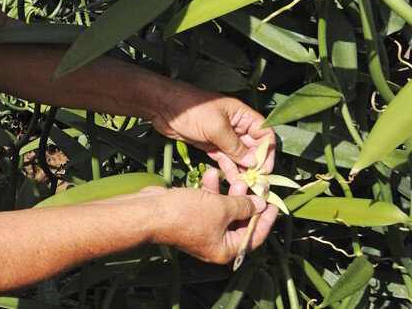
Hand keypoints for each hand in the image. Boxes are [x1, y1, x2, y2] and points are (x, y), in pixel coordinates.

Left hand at [149, 82, 275, 182]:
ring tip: (244, 184)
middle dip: (255, 163)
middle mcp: (234, 125)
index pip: (264, 132)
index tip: (265, 167)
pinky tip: (232, 179)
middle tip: (257, 181)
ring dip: (242, 169)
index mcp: (241, 114)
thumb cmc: (191, 110)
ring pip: (238, 154)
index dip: (267, 150)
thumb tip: (252, 162)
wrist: (162, 107)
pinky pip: (224, 157)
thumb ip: (235, 146)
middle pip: (252, 146)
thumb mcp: (216, 127)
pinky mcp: (209, 144)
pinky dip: (228, 168)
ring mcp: (222, 135)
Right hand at [150, 169, 277, 263]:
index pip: (254, 236)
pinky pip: (207, 205)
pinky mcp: (190, 218)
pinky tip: (210, 174)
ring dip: (227, 192)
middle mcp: (215, 243)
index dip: (264, 219)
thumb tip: (259, 204)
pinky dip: (210, 191)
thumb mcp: (221, 207)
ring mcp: (202, 230)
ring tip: (233, 176)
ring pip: (222, 211)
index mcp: (226, 249)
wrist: (150, 211)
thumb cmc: (186, 214)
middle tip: (253, 184)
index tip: (272, 203)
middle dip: (245, 200)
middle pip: (238, 222)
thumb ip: (243, 205)